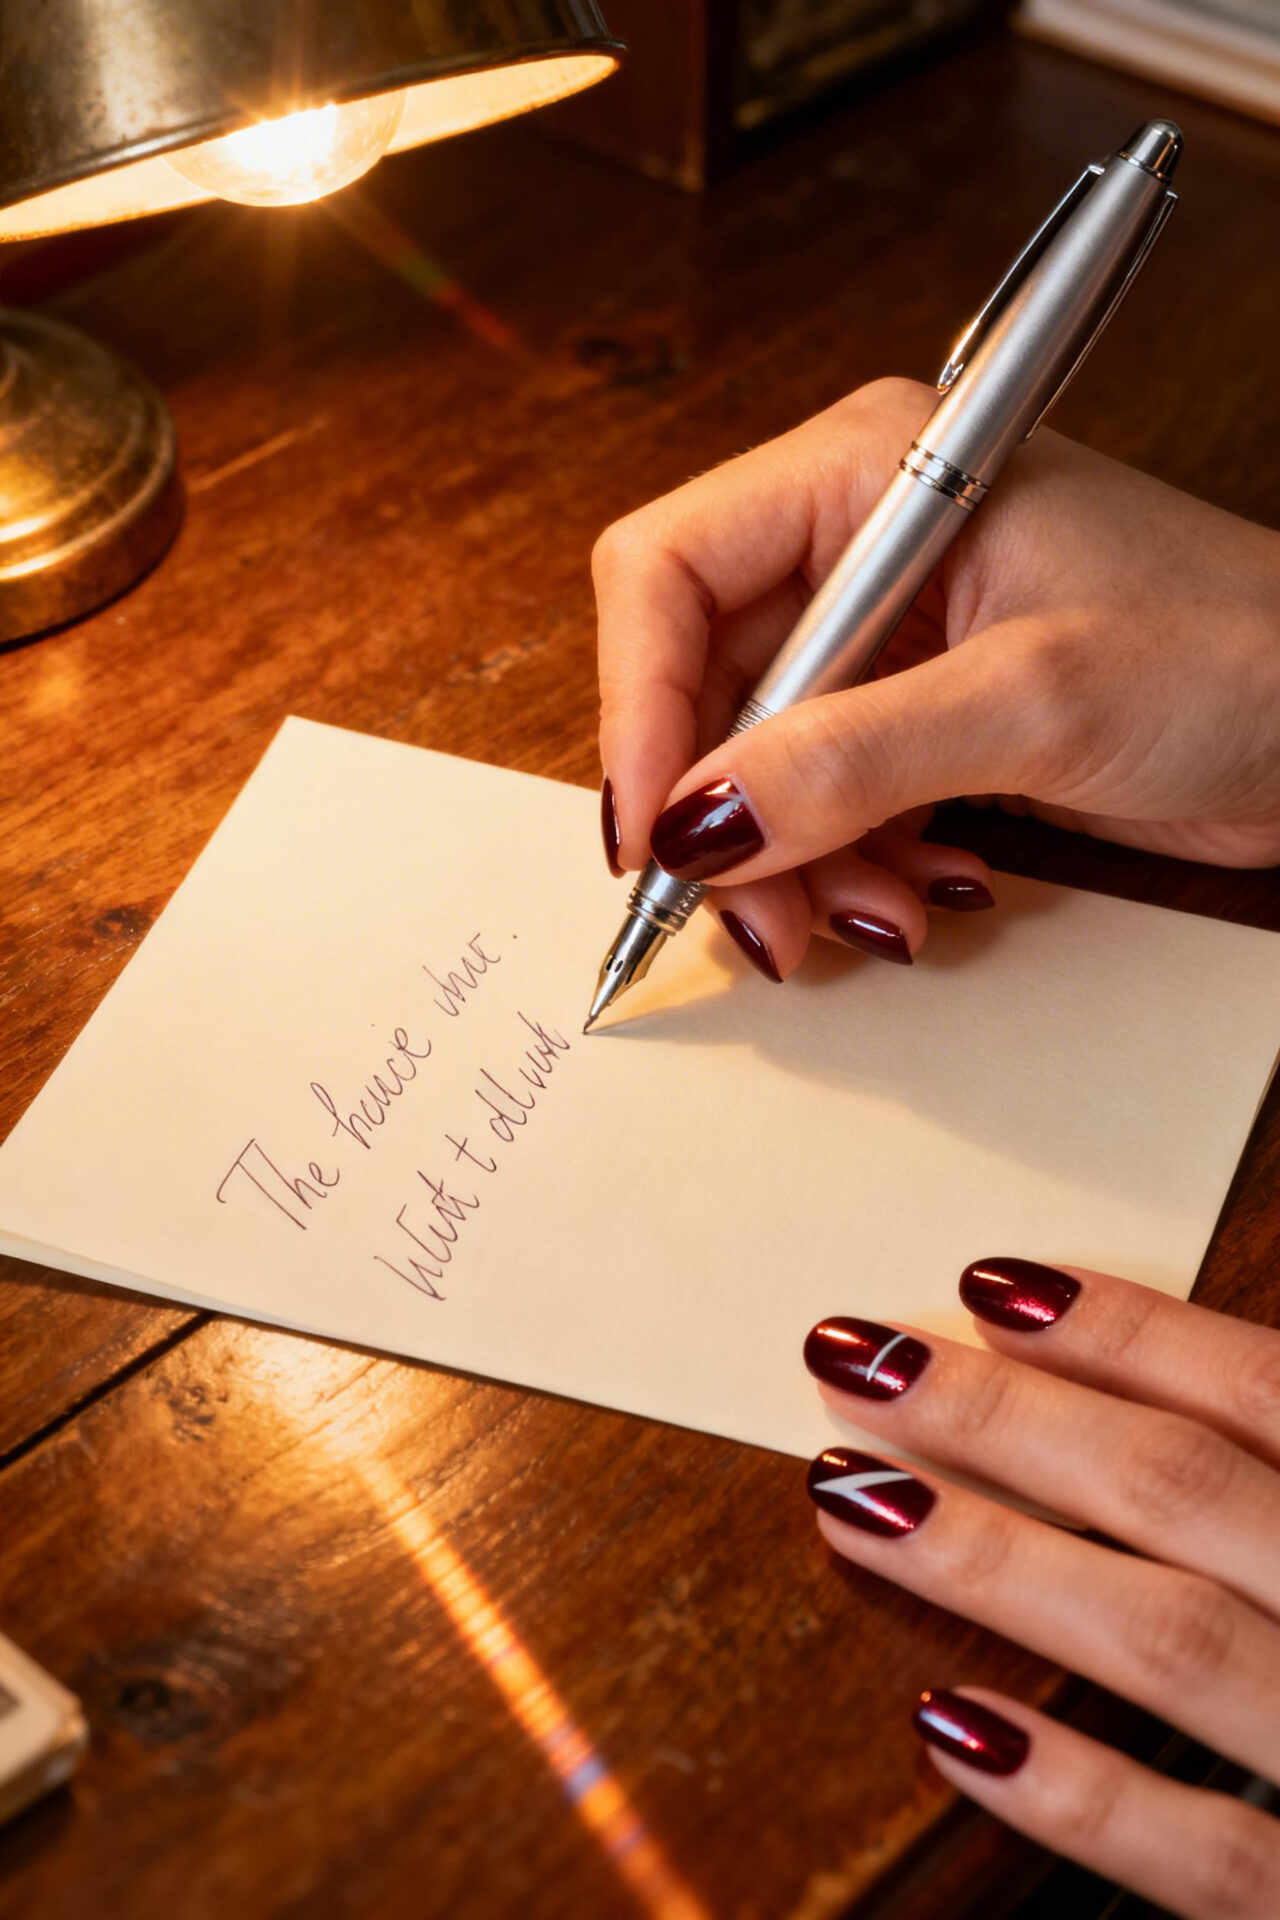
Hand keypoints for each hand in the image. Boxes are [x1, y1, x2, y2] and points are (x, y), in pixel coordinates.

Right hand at [594, 378, 1279, 980]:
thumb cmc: (1235, 651)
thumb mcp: (1033, 700)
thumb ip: (850, 760)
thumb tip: (697, 824)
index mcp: (871, 469)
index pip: (670, 572)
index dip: (641, 708)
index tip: (654, 836)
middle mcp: (861, 540)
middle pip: (702, 683)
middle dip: (727, 815)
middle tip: (764, 921)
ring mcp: (892, 633)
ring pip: (756, 760)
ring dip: (795, 859)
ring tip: (874, 915)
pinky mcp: (921, 712)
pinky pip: (825, 799)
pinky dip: (852, 863)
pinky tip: (923, 890)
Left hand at [802, 1259, 1279, 1917]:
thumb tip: (1173, 1376)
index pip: (1267, 1391)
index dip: (1126, 1330)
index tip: (987, 1285)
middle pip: (1185, 1490)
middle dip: (1007, 1417)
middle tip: (858, 1359)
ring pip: (1173, 1641)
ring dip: (998, 1560)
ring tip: (855, 1495)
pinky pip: (1208, 1858)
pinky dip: (1080, 1793)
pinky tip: (950, 1725)